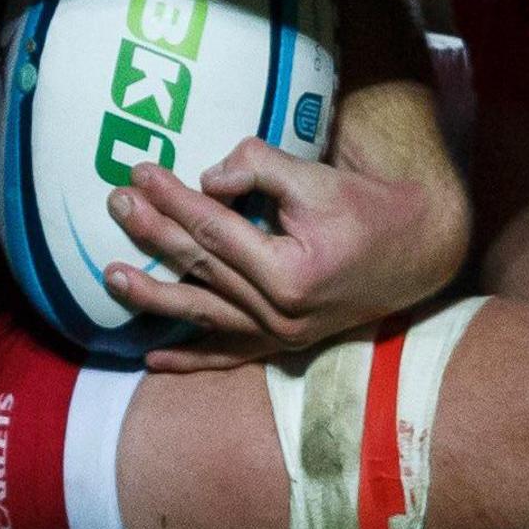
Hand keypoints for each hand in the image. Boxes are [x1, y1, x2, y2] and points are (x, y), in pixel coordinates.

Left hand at [103, 138, 467, 372]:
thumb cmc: (368, 209)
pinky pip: (230, 355)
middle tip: (116, 203)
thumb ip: (259, 169)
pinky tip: (152, 359)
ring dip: (154, 296)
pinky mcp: (284, 344)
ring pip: (204, 315)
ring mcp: (281, 335)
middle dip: (153, 233)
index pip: (213, 229)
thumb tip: (206, 178)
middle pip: (201, 268)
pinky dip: (192, 360)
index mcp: (289, 272)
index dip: (173, 198)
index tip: (140, 172)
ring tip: (110, 277)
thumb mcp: (317, 178)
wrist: (418, 252)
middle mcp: (281, 314)